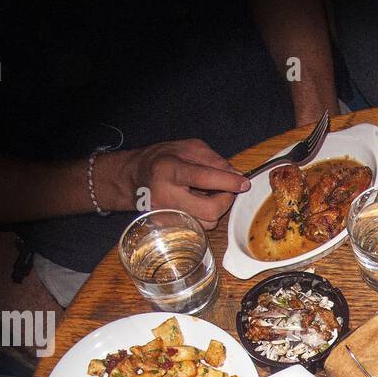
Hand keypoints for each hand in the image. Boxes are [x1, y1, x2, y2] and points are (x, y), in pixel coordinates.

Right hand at [105, 139, 250, 226]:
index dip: (229, 182)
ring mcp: (166, 215)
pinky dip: (206, 217)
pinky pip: (199, 228)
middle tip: (227, 190)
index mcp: (170, 170)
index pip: (205, 178)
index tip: (244, 183)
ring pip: (207, 223)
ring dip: (216, 210)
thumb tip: (236, 174)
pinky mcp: (169, 227)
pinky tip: (199, 204)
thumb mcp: (186, 148)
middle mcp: (167, 195)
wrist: (133, 178)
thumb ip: (213, 160)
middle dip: (226, 200)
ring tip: (209, 195)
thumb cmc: (161, 160)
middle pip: (210, 210)